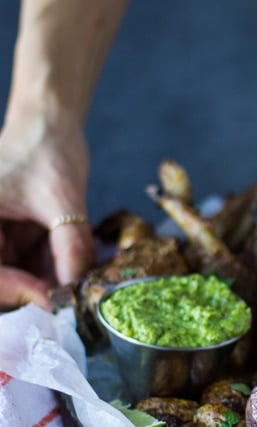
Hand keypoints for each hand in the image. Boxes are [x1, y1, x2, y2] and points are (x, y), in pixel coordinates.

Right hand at [0, 121, 94, 309]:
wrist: (49, 128)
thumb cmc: (45, 150)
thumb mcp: (62, 200)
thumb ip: (70, 245)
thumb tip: (75, 288)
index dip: (17, 291)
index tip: (52, 298)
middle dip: (33, 291)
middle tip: (68, 294)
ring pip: (16, 282)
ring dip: (46, 284)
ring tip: (75, 273)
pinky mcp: (11, 245)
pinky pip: (29, 272)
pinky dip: (52, 273)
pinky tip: (72, 262)